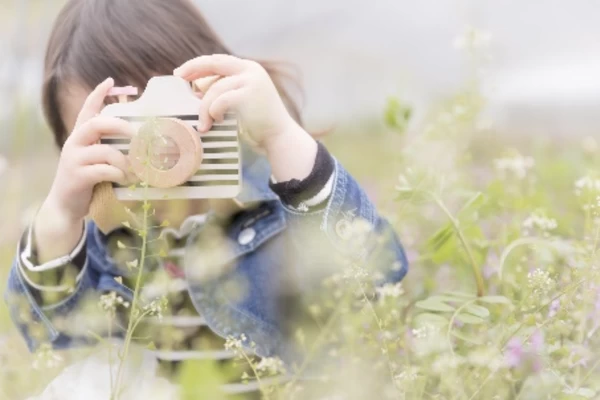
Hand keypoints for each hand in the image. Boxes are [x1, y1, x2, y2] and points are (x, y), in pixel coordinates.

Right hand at [35, 78, 135, 260]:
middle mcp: (74, 143)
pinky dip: (119, 175)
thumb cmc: (88, 181)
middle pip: (96, 124)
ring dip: (124, 161)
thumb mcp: (97, 161)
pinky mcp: (77, 176)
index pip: (87, 110)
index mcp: (80, 137)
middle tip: (137, 134)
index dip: (98, 95)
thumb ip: (110, 149)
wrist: (66, 206)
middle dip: (120, 126)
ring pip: (104, 151)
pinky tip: (125, 180)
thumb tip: (140, 142)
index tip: (110, 81)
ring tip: (134, 170)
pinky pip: (103, 170)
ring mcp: (73, 160)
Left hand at [174, 54, 297, 150]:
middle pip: (214, 62)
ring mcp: (251, 81)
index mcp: (248, 69)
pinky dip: (214, 111)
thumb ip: (224, 92)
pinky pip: (221, 100)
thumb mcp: (240, 101)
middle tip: (179, 79)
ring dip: (205, 108)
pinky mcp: (250, 94)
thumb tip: (195, 91)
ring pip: (215, 88)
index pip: (218, 60)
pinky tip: (216, 121)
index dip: (197, 64)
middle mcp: (250, 70)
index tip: (181, 73)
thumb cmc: (257, 123)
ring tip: (204, 125)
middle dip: (193, 69)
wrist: (279, 137)